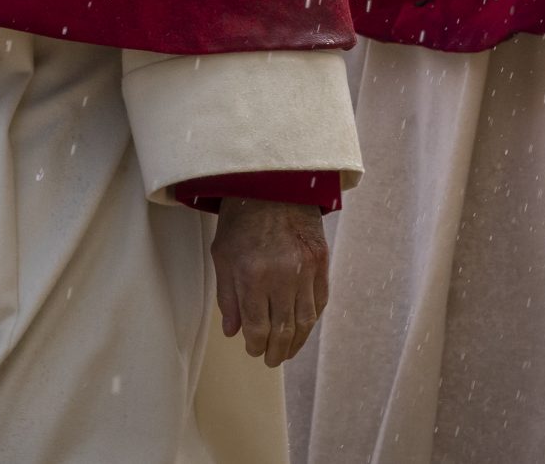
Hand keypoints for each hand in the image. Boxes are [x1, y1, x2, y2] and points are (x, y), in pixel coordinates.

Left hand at [210, 197, 328, 366]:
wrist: (274, 184)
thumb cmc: (241, 219)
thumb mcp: (222, 255)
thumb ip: (227, 296)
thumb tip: (232, 331)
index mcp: (253, 275)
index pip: (257, 327)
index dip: (255, 345)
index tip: (252, 350)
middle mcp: (282, 276)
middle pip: (283, 330)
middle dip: (276, 351)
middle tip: (271, 360)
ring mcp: (306, 269)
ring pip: (305, 320)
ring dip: (296, 342)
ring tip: (287, 351)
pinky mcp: (322, 262)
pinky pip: (320, 301)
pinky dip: (311, 319)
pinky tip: (303, 328)